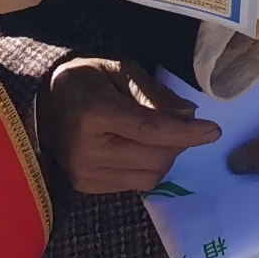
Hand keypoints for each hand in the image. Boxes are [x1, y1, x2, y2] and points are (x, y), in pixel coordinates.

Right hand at [41, 59, 215, 195]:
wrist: (45, 102)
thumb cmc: (88, 80)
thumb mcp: (122, 70)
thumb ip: (156, 94)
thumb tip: (189, 114)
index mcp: (95, 113)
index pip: (150, 129)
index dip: (185, 132)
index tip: (213, 131)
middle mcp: (88, 149)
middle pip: (155, 157)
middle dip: (178, 143)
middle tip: (180, 125)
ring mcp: (85, 173)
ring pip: (150, 176)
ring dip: (166, 157)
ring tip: (158, 136)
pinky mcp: (86, 187)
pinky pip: (135, 185)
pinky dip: (148, 168)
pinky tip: (139, 149)